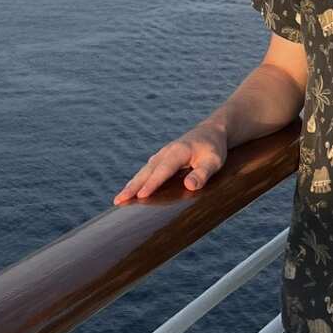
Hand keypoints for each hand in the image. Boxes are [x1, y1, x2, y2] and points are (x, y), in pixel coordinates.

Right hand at [113, 122, 227, 204]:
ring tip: (120, 199)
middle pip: (147, 171)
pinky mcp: (162, 157)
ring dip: (132, 184)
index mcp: (178, 152)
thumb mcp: (214, 161)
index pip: (163, 170)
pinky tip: (132, 189)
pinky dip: (138, 179)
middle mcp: (166, 152)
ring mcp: (162, 154)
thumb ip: (202, 174)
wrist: (212, 131)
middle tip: (118, 200)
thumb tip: (189, 186)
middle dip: (132, 186)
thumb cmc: (214, 148)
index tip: (140, 196)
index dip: (152, 184)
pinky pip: (148, 169)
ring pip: (144, 170)